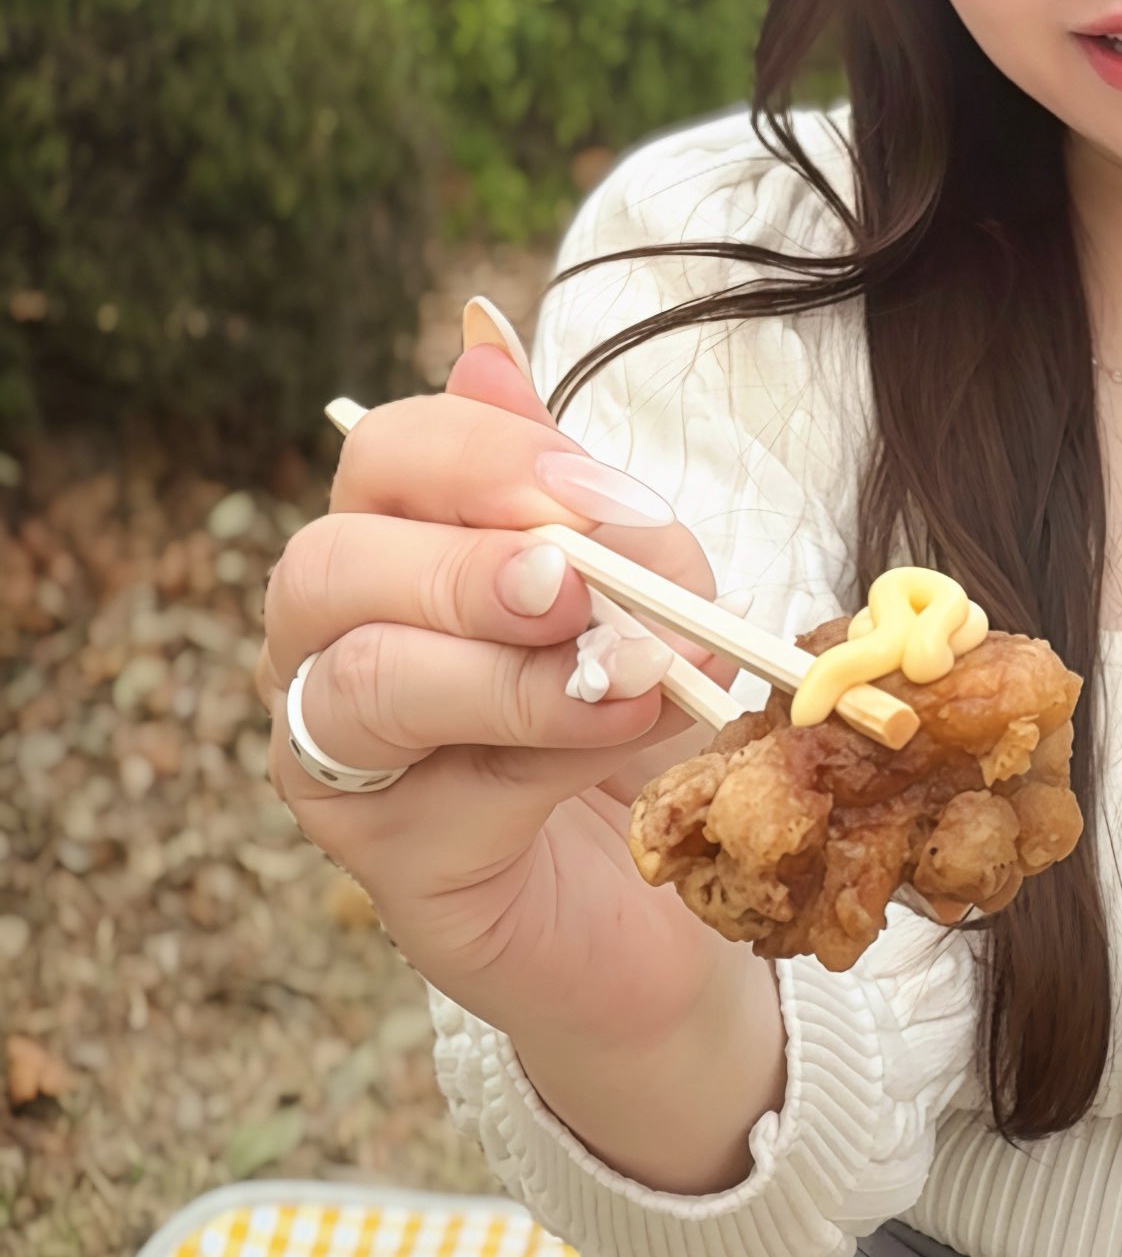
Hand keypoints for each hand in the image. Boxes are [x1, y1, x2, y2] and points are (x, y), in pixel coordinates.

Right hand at [254, 345, 737, 1060]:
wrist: (657, 910)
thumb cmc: (632, 734)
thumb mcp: (638, 598)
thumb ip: (582, 501)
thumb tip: (484, 346)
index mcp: (391, 552)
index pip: (384, 456)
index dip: (489, 457)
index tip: (604, 495)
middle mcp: (328, 647)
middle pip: (331, 562)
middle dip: (468, 562)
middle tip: (579, 582)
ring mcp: (338, 763)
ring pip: (359, 682)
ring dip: (504, 668)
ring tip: (622, 672)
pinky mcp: (386, 865)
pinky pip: (437, 794)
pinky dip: (542, 754)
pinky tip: (622, 741)